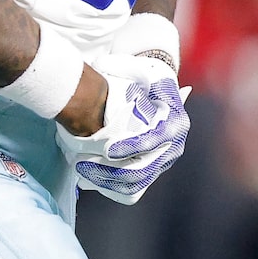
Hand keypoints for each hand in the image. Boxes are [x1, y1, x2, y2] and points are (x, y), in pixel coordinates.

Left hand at [59, 56, 188, 204]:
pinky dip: (110, 188)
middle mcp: (173, 148)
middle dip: (110, 171)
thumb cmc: (146, 82)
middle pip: (143, 170)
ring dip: (105, 182)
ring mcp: (162, 164)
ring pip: (135, 184)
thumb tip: (105, 67)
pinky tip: (91, 180)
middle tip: (82, 164)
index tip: (107, 148)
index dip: (130, 147)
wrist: (154, 96)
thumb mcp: (143, 72)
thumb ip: (129, 72)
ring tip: (82, 171)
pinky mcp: (151, 174)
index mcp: (175, 124)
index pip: (155, 141)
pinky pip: (131, 191)